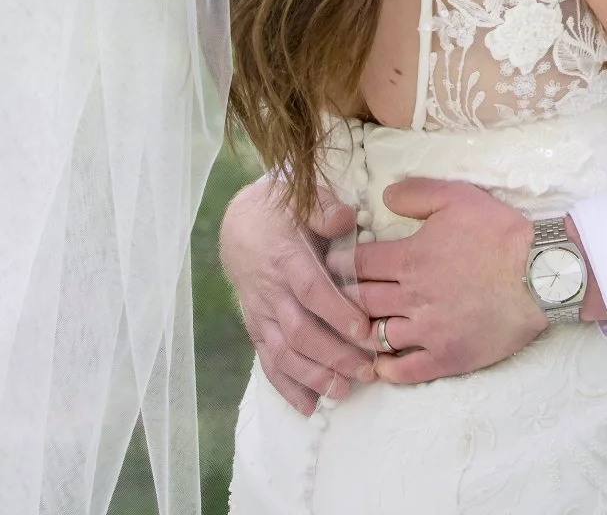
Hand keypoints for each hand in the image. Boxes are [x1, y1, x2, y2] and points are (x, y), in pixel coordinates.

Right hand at [218, 177, 378, 414]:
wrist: (240, 224)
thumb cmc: (283, 210)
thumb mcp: (302, 198)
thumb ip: (325, 210)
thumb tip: (346, 220)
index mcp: (286, 257)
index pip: (312, 290)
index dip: (336, 312)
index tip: (364, 330)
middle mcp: (271, 291)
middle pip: (300, 331)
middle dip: (334, 355)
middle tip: (367, 370)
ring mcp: (261, 313)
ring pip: (284, 353)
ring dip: (314, 376)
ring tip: (343, 392)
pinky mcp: (257, 328)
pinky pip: (268, 362)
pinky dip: (287, 387)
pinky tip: (309, 407)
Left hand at [350, 179, 546, 385]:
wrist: (540, 274)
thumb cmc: (500, 233)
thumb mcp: (457, 197)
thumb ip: (416, 194)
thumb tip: (383, 197)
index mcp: (410, 258)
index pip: (359, 263)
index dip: (340, 263)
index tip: (330, 265)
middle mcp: (411, 296)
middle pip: (361, 300)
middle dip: (343, 297)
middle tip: (332, 298)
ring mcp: (428, 331)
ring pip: (378, 335)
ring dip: (362, 332)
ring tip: (353, 330)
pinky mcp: (447, 356)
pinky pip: (406, 371)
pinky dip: (387, 369)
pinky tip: (379, 365)